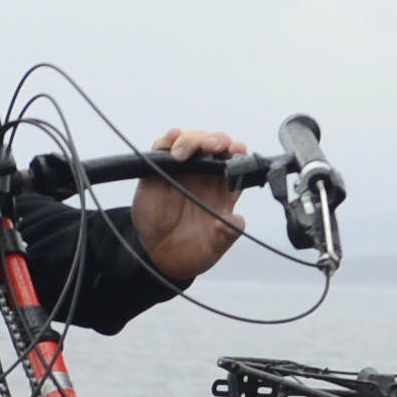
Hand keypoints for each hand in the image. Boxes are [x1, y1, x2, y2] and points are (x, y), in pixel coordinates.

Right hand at [128, 129, 251, 282]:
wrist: (162, 256)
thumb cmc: (194, 249)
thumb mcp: (216, 246)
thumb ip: (228, 233)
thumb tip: (230, 222)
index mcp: (224, 187)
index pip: (236, 161)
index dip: (238, 152)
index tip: (237, 151)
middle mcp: (206, 174)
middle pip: (215, 144)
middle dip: (216, 140)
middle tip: (210, 147)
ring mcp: (183, 169)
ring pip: (191, 141)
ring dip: (190, 140)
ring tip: (182, 153)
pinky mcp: (158, 169)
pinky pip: (163, 147)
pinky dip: (167, 140)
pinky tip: (170, 141)